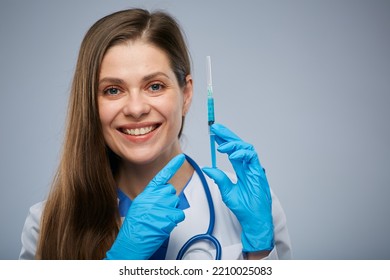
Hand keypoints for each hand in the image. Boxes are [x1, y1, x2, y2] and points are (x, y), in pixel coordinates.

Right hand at [105, 154, 185, 259]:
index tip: (181, 158)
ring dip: (171, 211)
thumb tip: (162, 195)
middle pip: (171, 191)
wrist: (132, 241)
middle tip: (159, 212)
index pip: (162, 176)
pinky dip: (174, 220)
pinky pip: (179, 214)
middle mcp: (155, 197)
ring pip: (175, 203)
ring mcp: (163, 206)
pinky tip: (164, 224)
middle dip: (168, 200)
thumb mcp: (138, 206)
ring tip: (159, 220)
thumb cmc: (134, 227)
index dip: (172, 166)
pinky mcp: (170, 216)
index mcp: (147, 193)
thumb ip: (151, 197)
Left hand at [202, 124, 273, 251]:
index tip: (214, 133)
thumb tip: (207, 168)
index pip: (232, 151)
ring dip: (234, 143)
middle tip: (216, 128)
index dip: (224, 141)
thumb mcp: (226, 191)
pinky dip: (242, 154)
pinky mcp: (259, 172)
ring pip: (246, 148)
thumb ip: (219, 178)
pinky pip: (252, 157)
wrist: (253, 218)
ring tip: (222, 145)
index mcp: (241, 169)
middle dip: (228, 135)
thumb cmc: (243, 207)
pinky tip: (233, 154)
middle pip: (239, 145)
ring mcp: (254, 168)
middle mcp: (248, 167)